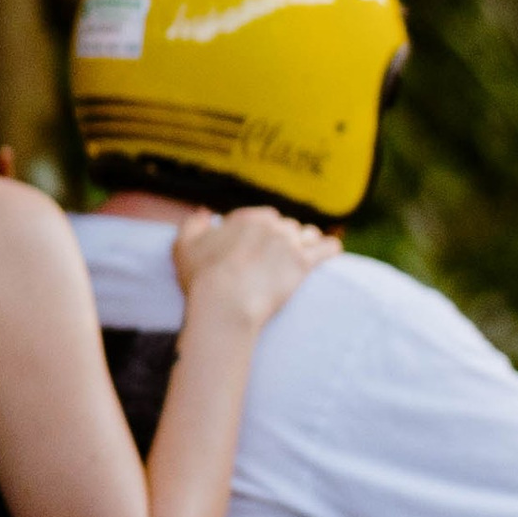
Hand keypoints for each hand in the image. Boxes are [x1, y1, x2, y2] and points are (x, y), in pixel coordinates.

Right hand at [174, 204, 339, 331]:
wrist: (224, 302)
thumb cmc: (202, 278)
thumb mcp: (183, 247)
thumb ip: (192, 225)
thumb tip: (204, 213)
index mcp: (247, 218)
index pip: (264, 217)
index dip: (263, 232)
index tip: (259, 247)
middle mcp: (272, 225)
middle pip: (287, 226)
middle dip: (285, 238)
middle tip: (281, 256)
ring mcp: (290, 242)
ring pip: (307, 235)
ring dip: (308, 241)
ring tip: (308, 252)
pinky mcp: (304, 263)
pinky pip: (327, 249)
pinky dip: (331, 248)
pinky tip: (333, 250)